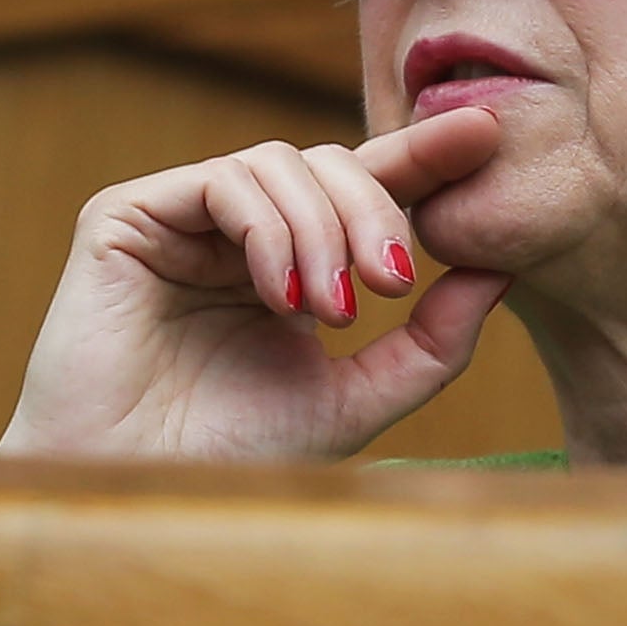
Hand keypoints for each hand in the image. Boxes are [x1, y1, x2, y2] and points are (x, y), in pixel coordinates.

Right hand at [0, 108, 509, 461]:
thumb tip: (500, 268)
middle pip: (327, 162)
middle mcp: (233, 229)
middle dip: (375, 210)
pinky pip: (220, 181)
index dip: (422, 155)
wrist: (140, 491)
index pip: (362, 187)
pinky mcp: (126, 214)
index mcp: (287, 261)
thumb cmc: (234, 456)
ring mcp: (180, 217)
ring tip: (331, 312)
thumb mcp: (357, 399)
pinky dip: (268, 231)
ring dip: (321, 230)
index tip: (487, 134)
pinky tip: (279, 295)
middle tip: (392, 284)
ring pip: (278, 163)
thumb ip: (431, 342)